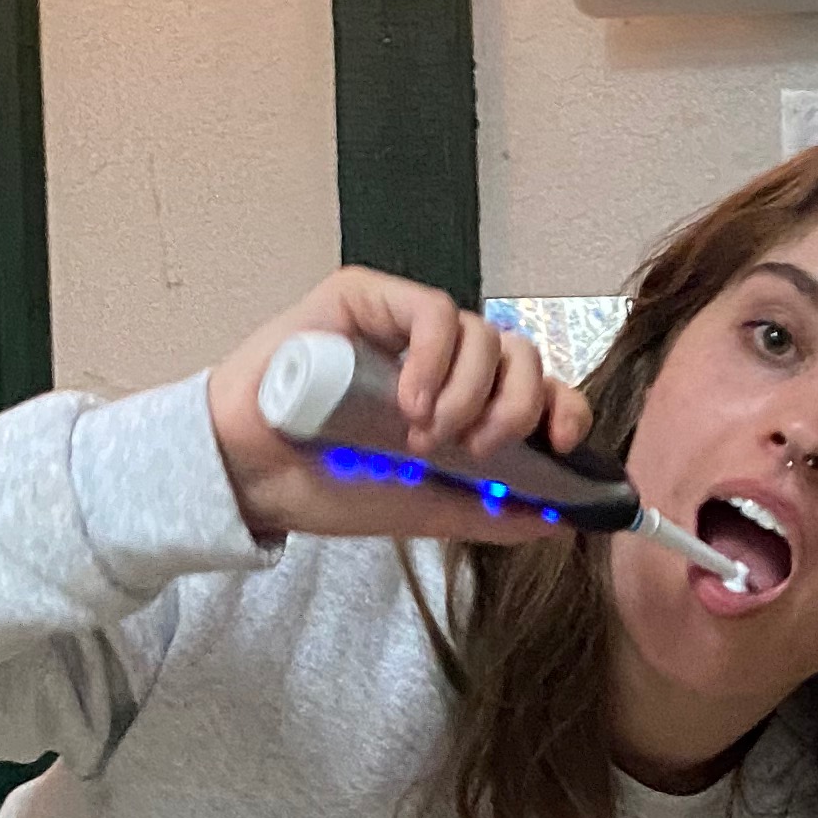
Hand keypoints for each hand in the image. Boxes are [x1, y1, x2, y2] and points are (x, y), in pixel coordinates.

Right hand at [207, 267, 592, 551]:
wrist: (254, 477)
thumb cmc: (329, 487)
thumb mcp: (424, 511)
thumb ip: (489, 512)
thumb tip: (557, 521)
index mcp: (463, 401)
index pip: (537, 388)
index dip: (562, 409)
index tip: (562, 445)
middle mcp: (442, 358)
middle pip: (520, 356)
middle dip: (514, 407)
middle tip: (476, 450)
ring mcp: (404, 325)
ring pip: (483, 333)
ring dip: (469, 392)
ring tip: (422, 437)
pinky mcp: (367, 297)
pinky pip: (431, 310)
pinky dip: (434, 358)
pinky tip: (409, 401)